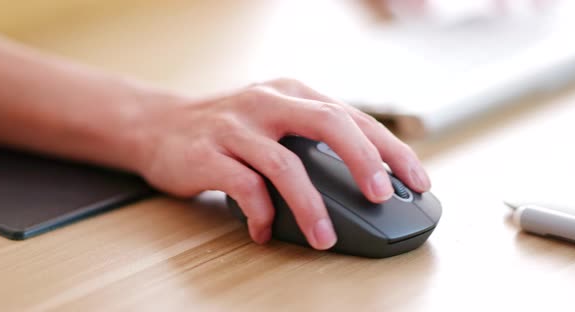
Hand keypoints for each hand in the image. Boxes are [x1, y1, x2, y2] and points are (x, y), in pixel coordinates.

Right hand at [132, 78, 430, 249]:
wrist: (158, 124)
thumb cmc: (229, 129)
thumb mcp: (275, 119)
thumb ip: (314, 140)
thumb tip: (368, 180)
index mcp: (293, 93)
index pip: (353, 117)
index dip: (390, 149)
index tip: (416, 180)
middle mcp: (268, 102)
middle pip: (328, 124)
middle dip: (363, 161)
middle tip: (380, 196)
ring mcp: (236, 127)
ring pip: (285, 164)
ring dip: (310, 205)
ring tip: (324, 237)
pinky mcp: (207, 154)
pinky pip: (243, 187)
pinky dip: (260, 214)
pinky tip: (265, 231)